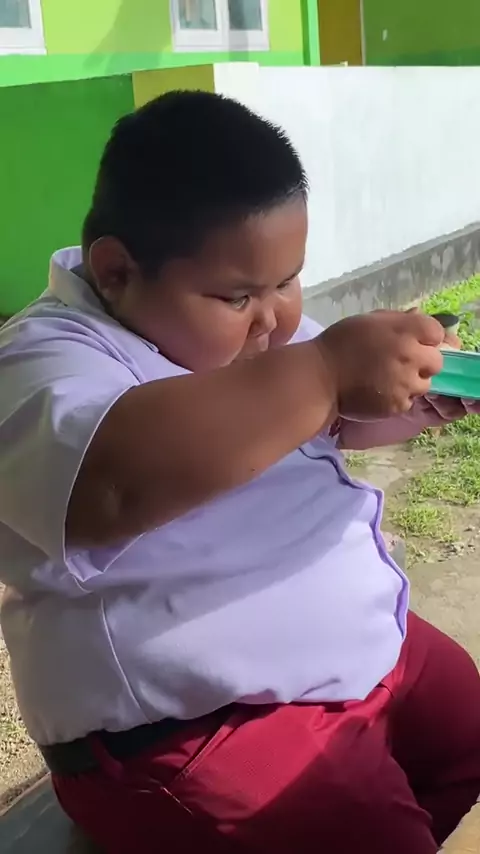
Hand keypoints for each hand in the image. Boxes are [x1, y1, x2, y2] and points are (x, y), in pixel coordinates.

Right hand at [316, 310, 443, 420]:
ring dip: (411, 382)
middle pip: (437, 361)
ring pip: (424, 384)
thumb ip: (397, 320)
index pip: (437, 332)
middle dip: (423, 363)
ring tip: (388, 380)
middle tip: (402, 364)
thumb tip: (418, 317)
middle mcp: (411, 355)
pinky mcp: (397, 404)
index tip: (413, 342)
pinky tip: (379, 392)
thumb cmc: (339, 344)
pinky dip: (397, 398)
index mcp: (405, 330)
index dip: (426, 338)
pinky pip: (408, 401)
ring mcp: (406, 383)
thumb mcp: (368, 321)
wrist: (319, 378)